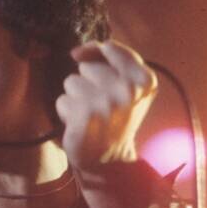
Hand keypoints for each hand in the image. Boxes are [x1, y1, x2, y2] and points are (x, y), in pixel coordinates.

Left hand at [55, 39, 157, 171]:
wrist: (111, 160)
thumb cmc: (117, 117)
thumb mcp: (130, 86)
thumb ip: (111, 59)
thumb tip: (76, 52)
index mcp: (144, 79)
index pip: (109, 47)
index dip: (96, 56)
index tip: (97, 76)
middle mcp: (128, 89)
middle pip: (86, 66)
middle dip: (87, 83)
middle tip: (99, 105)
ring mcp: (106, 103)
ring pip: (71, 82)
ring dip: (75, 98)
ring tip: (89, 115)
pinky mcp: (85, 116)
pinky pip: (62, 101)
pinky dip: (66, 114)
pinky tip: (80, 125)